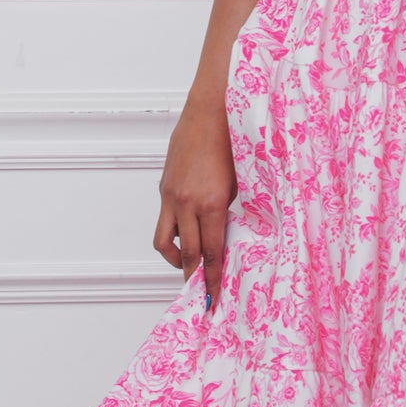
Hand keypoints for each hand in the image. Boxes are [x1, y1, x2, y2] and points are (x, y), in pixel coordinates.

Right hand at [154, 94, 237, 310]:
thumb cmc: (234, 140)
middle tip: (202, 294)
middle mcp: (187, 203)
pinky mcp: (164, 187)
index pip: (212, 253)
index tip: (214, 300)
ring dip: (177, 258)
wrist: (210, 107)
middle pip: (187, 254)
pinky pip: (165, 220)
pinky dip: (175, 232)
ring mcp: (171, 195)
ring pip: (165, 242)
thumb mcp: (241, 181)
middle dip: (194, 278)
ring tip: (190, 265)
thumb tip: (227, 235)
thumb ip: (229, 210)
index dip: (212, 280)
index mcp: (211, 203)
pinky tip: (189, 232)